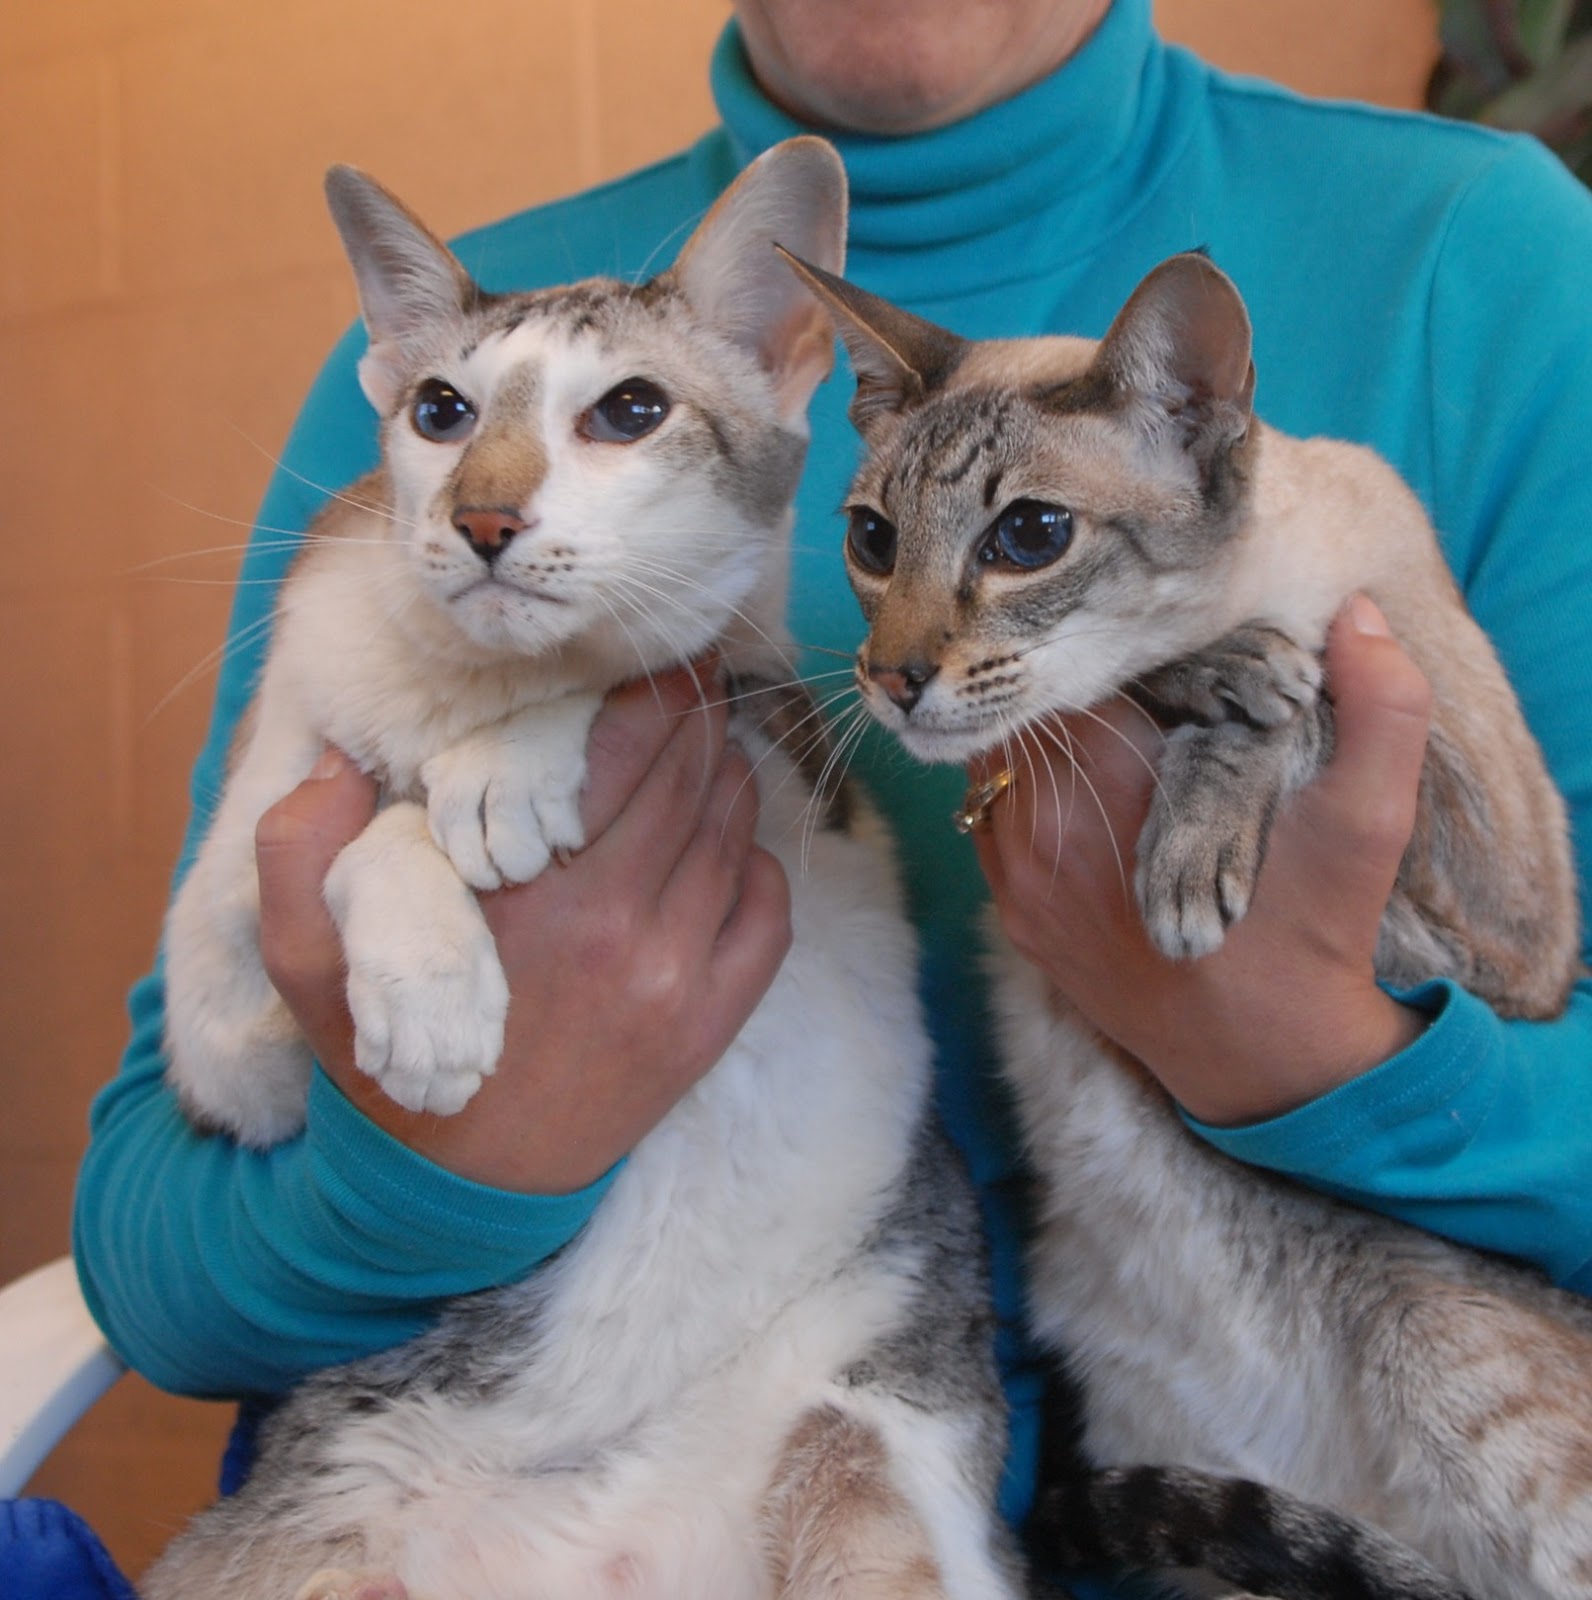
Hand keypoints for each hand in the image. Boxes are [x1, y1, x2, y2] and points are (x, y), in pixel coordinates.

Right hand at [255, 665, 790, 1190]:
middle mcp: (622, 929)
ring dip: (727, 780)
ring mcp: (677, 981)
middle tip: (694, 681)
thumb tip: (341, 760)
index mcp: (532, 896)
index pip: (624, 751)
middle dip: (699, 716)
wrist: (457, 1192)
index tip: (661, 656)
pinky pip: (769, 917)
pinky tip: (726, 849)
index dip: (656, 688)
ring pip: (735, 836)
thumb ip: (300, 850)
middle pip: (694, 778)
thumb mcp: (308, 961)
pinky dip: (759, 866)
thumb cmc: (389, 1063)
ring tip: (705, 752)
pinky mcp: (709, 1027)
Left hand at [971, 595, 1431, 1125]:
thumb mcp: (1370, 821)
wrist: (1267, 1061)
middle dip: (1071, 690)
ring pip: (995, 768)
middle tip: (1127, 679)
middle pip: (1025, 717)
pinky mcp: (1015, 919)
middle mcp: (1042, 834)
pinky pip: (989, 824)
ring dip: (1040, 741)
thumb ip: (1384, 708)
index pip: (1074, 676)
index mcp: (1112, 792)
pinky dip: (1022, 795)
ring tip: (1105, 728)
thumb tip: (1356, 616)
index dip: (1114, 647)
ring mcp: (1018, 883)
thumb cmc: (1314, 936)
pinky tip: (1081, 791)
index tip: (1154, 645)